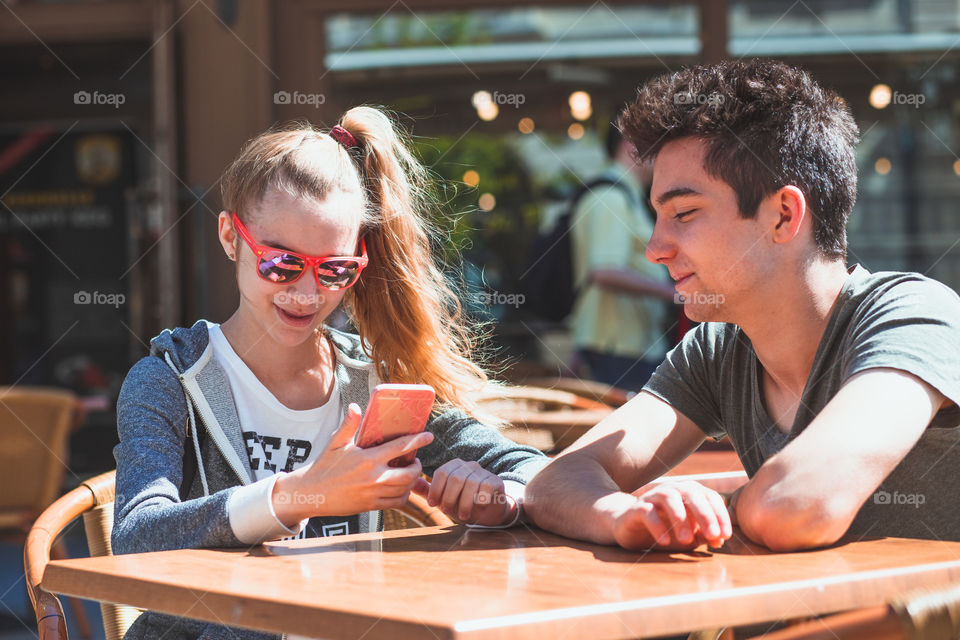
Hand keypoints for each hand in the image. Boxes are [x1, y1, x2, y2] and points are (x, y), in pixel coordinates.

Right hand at [272, 403, 433, 524]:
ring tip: (409, 474)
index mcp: (368, 459)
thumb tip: (356, 407)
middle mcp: (374, 477)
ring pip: (405, 489)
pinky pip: (396, 502)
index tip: (429, 436)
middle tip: (415, 461)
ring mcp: (374, 493)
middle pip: (409, 473)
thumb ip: (349, 425)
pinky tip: (400, 488)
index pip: (400, 447)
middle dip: (417, 467)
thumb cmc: (324, 467)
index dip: (418, 440)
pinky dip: (403, 496)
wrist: (311, 494)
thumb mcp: (335, 443)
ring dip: (412, 481)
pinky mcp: (371, 506)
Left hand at [421, 459, 515, 526]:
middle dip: (449, 498)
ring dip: (464, 504)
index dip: (435, 490)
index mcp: (454, 466)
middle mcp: (469, 465)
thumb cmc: (462, 502)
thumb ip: (428, 491)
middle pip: (455, 478)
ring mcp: (483, 472)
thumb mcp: (444, 498)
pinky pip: (486, 488)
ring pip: (470, 484)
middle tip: (448, 512)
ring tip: (463, 516)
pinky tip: (478, 508)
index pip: (441, 473)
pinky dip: (480, 500)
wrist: (488, 510)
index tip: (433, 505)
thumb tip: (410, 483)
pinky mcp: (495, 481)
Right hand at [612, 481, 731, 550]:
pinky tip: (665, 541)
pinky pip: (647, 511)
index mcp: (689, 493)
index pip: (710, 496)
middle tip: (712, 535)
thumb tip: (721, 539)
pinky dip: (657, 526)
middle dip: (705, 514)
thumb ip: (705, 535)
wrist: (632, 529)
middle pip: (692, 493)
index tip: (725, 535)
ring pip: (669, 498)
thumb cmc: (666, 530)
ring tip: (687, 540)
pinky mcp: (637, 508)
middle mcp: (672, 489)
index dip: (720, 514)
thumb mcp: (690, 535)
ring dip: (681, 518)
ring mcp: (653, 497)